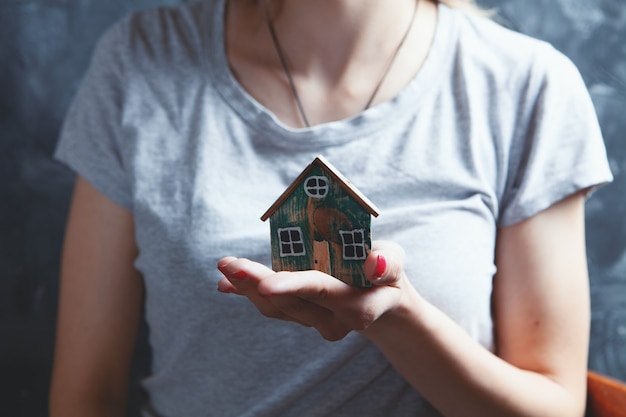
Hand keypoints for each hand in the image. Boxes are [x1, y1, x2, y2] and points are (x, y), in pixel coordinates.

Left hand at [217, 241, 410, 340]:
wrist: (382, 303)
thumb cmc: (387, 274)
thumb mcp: (397, 262)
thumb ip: (389, 262)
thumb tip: (372, 263)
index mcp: (357, 304)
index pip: (321, 292)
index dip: (293, 286)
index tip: (266, 285)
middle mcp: (334, 321)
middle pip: (290, 302)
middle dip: (257, 284)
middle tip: (230, 266)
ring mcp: (316, 323)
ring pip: (277, 309)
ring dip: (248, 288)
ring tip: (225, 266)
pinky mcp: (302, 319)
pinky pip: (273, 309)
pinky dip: (249, 294)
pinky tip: (225, 285)